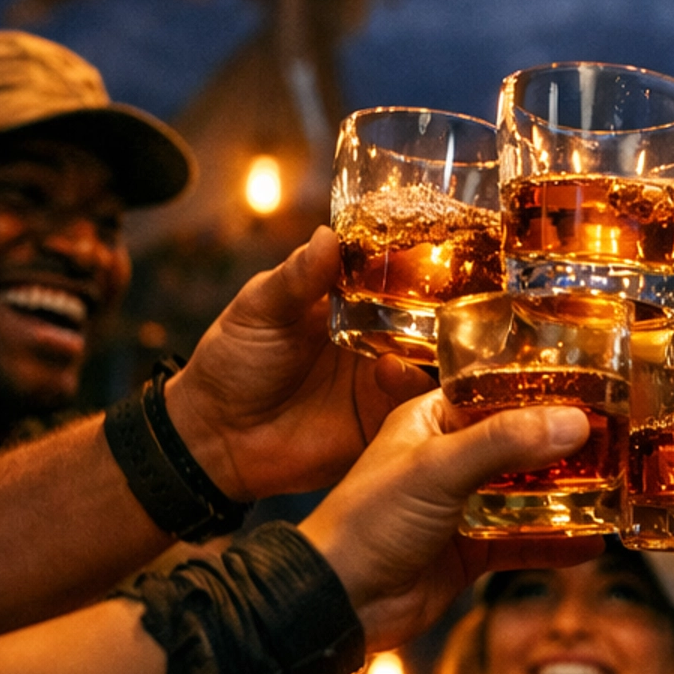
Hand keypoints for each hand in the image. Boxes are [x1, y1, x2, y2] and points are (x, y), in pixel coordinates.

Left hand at [164, 227, 429, 500]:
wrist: (217, 437)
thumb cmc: (231, 363)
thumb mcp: (259, 310)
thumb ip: (296, 278)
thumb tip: (328, 236)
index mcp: (349, 301)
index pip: (396, 274)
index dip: (419, 260)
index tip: (438, 244)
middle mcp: (375, 336)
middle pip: (426, 315)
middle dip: (445, 305)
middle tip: (456, 295)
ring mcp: (381, 379)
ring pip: (433, 358)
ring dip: (439, 347)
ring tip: (429, 338)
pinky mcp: (382, 420)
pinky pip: (418, 405)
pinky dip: (419, 389)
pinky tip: (398, 375)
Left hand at [302, 388, 599, 650]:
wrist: (339, 603)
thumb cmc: (365, 523)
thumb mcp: (435, 469)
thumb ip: (504, 443)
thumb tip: (574, 421)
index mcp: (431, 421)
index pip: (496, 393)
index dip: (542, 390)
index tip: (595, 386)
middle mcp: (448, 459)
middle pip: (520, 444)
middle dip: (565, 444)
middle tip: (619, 437)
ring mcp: (461, 507)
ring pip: (527, 494)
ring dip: (567, 494)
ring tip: (617, 486)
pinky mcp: (470, 552)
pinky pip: (524, 542)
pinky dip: (557, 543)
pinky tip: (594, 542)